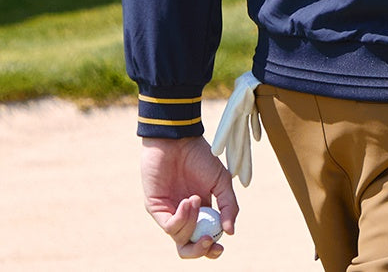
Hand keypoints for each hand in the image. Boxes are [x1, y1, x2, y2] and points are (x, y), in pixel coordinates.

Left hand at [141, 136, 238, 258]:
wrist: (179, 139)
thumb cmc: (200, 156)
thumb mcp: (222, 180)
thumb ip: (228, 206)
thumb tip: (230, 232)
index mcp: (201, 211)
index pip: (204, 239)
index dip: (212, 249)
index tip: (221, 247)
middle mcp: (184, 216)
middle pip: (189, 247)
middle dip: (200, 250)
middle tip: (210, 240)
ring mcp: (170, 213)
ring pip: (180, 239)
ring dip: (192, 223)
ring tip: (195, 199)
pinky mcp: (156, 208)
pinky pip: (169, 226)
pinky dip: (181, 218)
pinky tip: (188, 201)